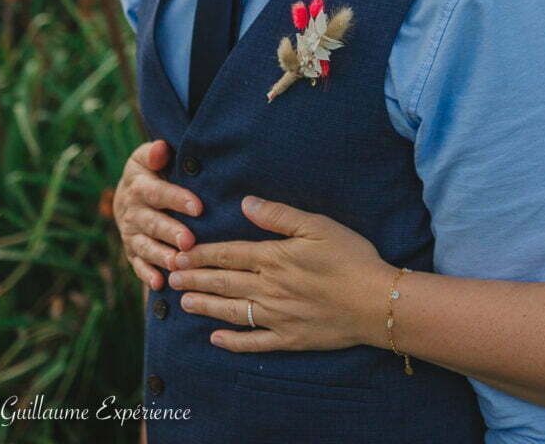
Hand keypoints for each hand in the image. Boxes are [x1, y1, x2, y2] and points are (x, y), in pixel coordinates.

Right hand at [113, 139, 203, 289]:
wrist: (128, 190)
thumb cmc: (151, 169)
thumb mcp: (148, 156)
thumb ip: (155, 153)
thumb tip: (161, 148)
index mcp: (139, 185)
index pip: (158, 192)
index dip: (176, 199)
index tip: (198, 207)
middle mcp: (131, 211)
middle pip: (151, 223)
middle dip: (170, 232)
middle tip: (189, 241)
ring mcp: (130, 233)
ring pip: (145, 246)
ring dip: (161, 256)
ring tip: (178, 264)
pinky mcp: (131, 250)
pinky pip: (137, 264)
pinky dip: (147, 274)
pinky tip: (160, 283)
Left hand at [167, 197, 393, 352]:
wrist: (374, 302)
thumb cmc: (350, 257)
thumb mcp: (318, 225)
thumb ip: (279, 215)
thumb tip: (246, 203)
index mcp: (274, 258)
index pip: (229, 254)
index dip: (202, 254)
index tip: (180, 254)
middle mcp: (269, 288)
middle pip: (224, 283)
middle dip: (195, 279)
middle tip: (170, 277)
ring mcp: (277, 316)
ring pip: (231, 311)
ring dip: (205, 306)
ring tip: (182, 303)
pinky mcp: (289, 338)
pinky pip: (253, 341)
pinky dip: (232, 341)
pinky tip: (216, 339)